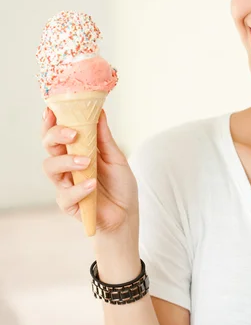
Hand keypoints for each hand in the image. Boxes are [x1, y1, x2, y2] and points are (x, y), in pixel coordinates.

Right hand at [41, 107, 138, 232]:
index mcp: (76, 151)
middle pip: (48, 146)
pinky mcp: (68, 204)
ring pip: (51, 167)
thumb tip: (100, 111)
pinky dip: (79, 188)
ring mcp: (65, 184)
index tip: (52, 110)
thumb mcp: (117, 158)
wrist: (127, 214)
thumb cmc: (120, 185)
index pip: (57, 134)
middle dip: (56, 135)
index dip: (51, 121)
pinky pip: (66, 194)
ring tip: (86, 162)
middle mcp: (67, 166)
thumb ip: (105, 138)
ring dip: (67, 161)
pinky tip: (92, 185)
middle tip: (73, 134)